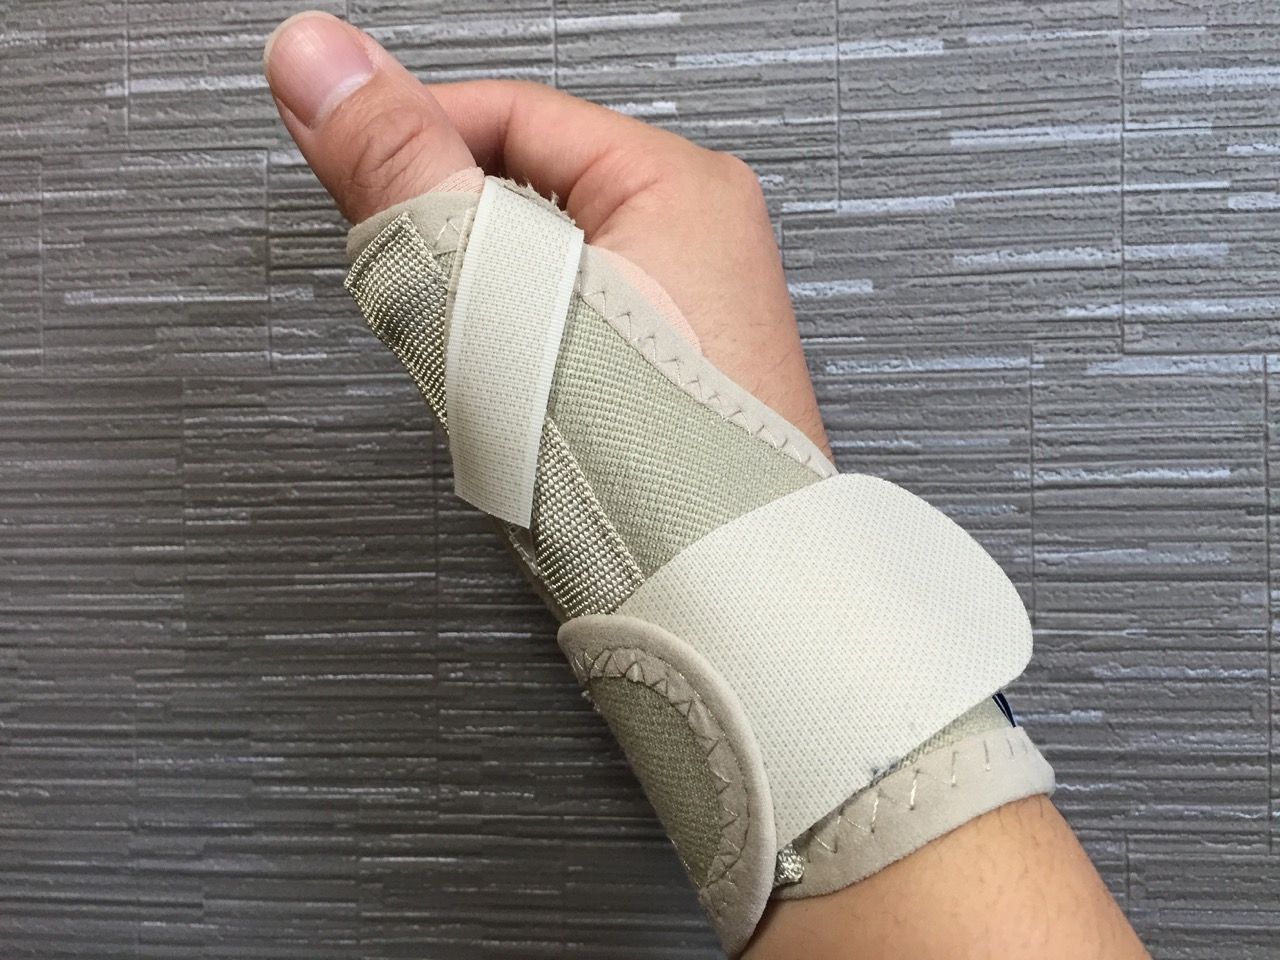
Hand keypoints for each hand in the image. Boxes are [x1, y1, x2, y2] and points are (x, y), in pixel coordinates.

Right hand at [263, 10, 827, 453]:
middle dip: (456, 248)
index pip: (508, 112)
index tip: (354, 182)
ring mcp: (695, 317)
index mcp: (678, 183)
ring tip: (498, 380)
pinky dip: (529, 362)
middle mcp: (705, 239)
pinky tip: (531, 414)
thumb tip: (320, 61)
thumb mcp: (495, 296)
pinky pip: (574, 338)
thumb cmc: (647, 463)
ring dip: (488, 315)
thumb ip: (401, 169)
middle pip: (524, 197)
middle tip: (436, 311)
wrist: (727, 602)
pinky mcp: (676, 382)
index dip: (414, 143)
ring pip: (542, 276)